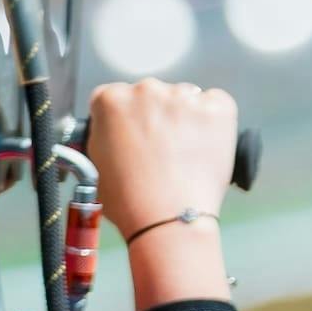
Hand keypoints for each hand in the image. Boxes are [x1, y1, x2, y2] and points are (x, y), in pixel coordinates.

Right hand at [85, 81, 246, 236]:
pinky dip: (214, 122)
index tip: (136, 136)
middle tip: (162, 151)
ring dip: (186, 118)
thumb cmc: (131, 202)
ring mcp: (183, 98)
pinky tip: (205, 147)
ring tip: (185, 156)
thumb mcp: (95, 164)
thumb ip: (103, 135)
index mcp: (111, 100)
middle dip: (157, 117)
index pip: (118, 97)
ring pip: (185, 98)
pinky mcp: (216, 108)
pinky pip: (216, 104)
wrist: (169, 220)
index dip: (128, 120)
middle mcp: (146, 90)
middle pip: (153, 95)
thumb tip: (114, 131)